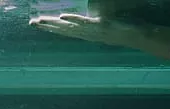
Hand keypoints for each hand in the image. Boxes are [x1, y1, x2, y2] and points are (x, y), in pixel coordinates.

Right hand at [29, 13, 143, 49]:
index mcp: (87, 32)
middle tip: (32, 23)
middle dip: (47, 26)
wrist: (137, 35)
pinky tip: (63, 17)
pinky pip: (85, 22)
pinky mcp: (101, 25)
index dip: (51, 26)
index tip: (37, 23)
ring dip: (55, 24)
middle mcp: (87, 33)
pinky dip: (74, 20)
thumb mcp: (106, 21)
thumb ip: (96, 17)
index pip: (65, 29)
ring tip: (42, 21)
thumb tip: (90, 11)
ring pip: (70, 27)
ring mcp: (93, 30)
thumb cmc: (124, 28)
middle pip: (63, 29)